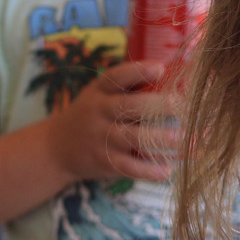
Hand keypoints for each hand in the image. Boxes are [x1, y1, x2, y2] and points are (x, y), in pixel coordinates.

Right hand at [45, 60, 181, 184]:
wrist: (55, 148)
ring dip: (160, 138)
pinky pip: (129, 167)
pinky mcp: (104, 162)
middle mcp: (99, 112)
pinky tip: (167, 171)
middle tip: (183, 105)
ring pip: (134, 137)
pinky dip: (149, 170)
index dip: (138, 71)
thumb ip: (127, 88)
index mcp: (99, 91)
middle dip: (159, 105)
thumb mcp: (98, 95)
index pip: (117, 77)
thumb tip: (172, 77)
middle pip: (130, 106)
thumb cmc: (89, 116)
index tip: (161, 68)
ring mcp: (102, 137)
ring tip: (183, 138)